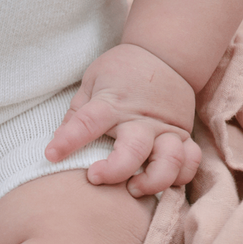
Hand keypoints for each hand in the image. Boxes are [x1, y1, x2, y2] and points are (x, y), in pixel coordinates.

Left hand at [45, 43, 200, 196]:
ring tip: (133, 188)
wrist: (165, 55)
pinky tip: (163, 182)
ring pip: (169, 160)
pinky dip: (181, 176)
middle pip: (133, 149)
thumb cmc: (121, 71)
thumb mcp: (91, 83)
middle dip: (115, 170)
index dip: (68, 141)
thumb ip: (77, 114)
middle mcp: (140, 118)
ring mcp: (165, 128)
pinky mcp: (183, 135)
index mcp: (112, 103)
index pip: (87, 123)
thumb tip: (57, 142)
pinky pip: (190, 160)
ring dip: (153, 180)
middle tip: (95, 177)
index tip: (51, 155)